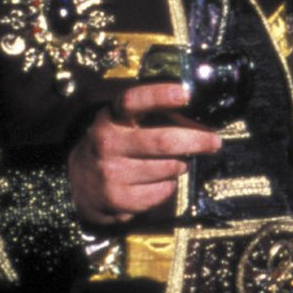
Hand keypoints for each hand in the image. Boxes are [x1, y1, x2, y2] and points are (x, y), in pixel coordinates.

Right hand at [68, 83, 221, 225]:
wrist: (77, 184)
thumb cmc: (116, 146)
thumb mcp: (125, 125)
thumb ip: (156, 118)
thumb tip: (201, 122)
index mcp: (112, 117)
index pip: (134, 100)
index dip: (160, 95)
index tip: (186, 93)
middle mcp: (108, 142)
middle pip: (163, 141)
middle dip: (196, 141)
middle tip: (214, 142)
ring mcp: (111, 172)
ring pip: (168, 169)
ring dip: (180, 165)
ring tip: (174, 163)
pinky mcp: (117, 198)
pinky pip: (162, 192)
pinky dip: (169, 186)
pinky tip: (158, 181)